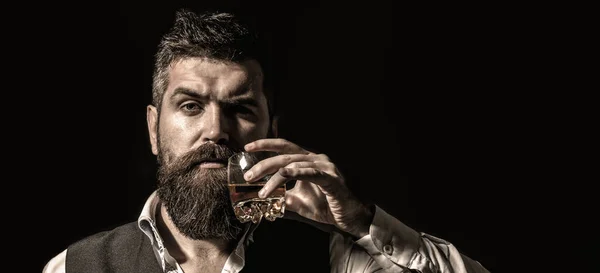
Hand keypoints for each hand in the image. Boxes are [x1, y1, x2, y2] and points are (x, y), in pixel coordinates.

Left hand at [243, 138, 373, 237]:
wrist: (349, 219)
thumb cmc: (326, 207)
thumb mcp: (298, 202)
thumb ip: (282, 197)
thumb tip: (263, 200)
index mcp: (308, 160)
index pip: (284, 147)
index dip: (266, 145)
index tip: (248, 147)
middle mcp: (317, 159)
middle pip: (285, 155)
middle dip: (264, 165)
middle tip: (248, 177)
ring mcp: (325, 167)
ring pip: (294, 165)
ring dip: (275, 179)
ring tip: (262, 192)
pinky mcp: (331, 179)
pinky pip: (311, 173)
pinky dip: (297, 172)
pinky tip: (284, 174)